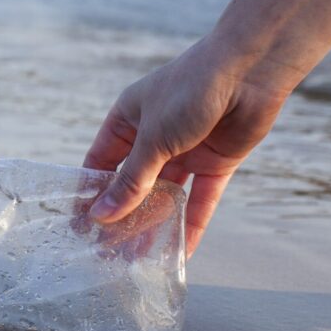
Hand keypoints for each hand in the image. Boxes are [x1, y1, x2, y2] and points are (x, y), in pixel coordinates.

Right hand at [82, 35, 290, 257]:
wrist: (250, 71)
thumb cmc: (190, 90)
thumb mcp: (153, 138)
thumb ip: (131, 181)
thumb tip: (102, 216)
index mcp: (128, 120)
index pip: (101, 162)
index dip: (90, 192)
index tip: (80, 225)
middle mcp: (154, 136)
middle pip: (133, 183)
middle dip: (122, 215)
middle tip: (107, 251)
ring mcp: (185, 150)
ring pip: (165, 196)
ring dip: (154, 225)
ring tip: (138, 259)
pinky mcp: (215, 162)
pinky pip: (200, 199)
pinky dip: (192, 224)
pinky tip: (182, 251)